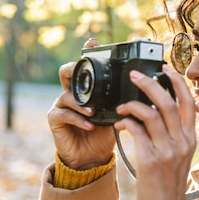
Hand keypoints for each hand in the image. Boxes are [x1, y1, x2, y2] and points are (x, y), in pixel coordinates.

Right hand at [47, 39, 114, 169]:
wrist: (92, 158)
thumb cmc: (104, 135)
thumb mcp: (116, 115)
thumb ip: (122, 101)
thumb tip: (143, 90)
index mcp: (87, 89)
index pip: (85, 67)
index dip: (86, 52)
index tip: (94, 41)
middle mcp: (71, 93)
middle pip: (66, 72)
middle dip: (73, 69)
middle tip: (83, 72)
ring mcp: (61, 105)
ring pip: (66, 95)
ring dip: (81, 103)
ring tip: (94, 111)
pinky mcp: (55, 119)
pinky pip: (63, 114)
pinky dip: (78, 118)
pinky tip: (90, 124)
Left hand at [113, 64, 196, 199]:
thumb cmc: (168, 185)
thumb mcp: (179, 157)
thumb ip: (172, 135)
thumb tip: (154, 112)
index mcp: (190, 139)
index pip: (188, 102)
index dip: (178, 81)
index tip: (164, 68)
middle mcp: (182, 143)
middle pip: (169, 102)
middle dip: (150, 83)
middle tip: (135, 75)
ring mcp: (168, 152)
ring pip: (151, 114)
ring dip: (132, 103)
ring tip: (121, 104)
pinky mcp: (150, 161)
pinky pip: (137, 131)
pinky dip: (126, 122)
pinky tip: (119, 123)